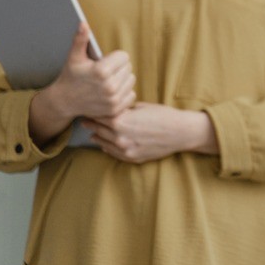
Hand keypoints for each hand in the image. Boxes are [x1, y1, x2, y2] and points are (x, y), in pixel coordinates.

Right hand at [30, 23, 134, 144]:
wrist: (64, 101)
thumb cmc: (71, 76)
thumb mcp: (74, 58)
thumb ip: (80, 39)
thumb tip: (84, 23)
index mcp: (101, 71)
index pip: (124, 56)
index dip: (114, 57)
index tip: (103, 62)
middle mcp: (109, 87)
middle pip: (129, 68)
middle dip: (118, 68)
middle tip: (104, 73)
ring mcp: (113, 100)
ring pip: (131, 80)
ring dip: (122, 80)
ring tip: (108, 81)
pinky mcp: (115, 110)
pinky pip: (132, 95)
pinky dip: (124, 93)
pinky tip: (111, 92)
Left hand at [82, 102, 217, 163]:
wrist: (181, 132)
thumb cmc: (164, 115)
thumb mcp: (142, 106)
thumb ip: (124, 109)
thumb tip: (113, 108)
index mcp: (121, 121)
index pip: (99, 116)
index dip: (93, 111)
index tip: (88, 108)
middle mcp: (119, 137)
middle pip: (98, 129)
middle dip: (91, 123)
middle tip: (84, 119)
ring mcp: (125, 150)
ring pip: (103, 143)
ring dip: (97, 136)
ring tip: (93, 131)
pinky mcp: (131, 158)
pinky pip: (113, 153)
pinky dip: (107, 147)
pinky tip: (105, 143)